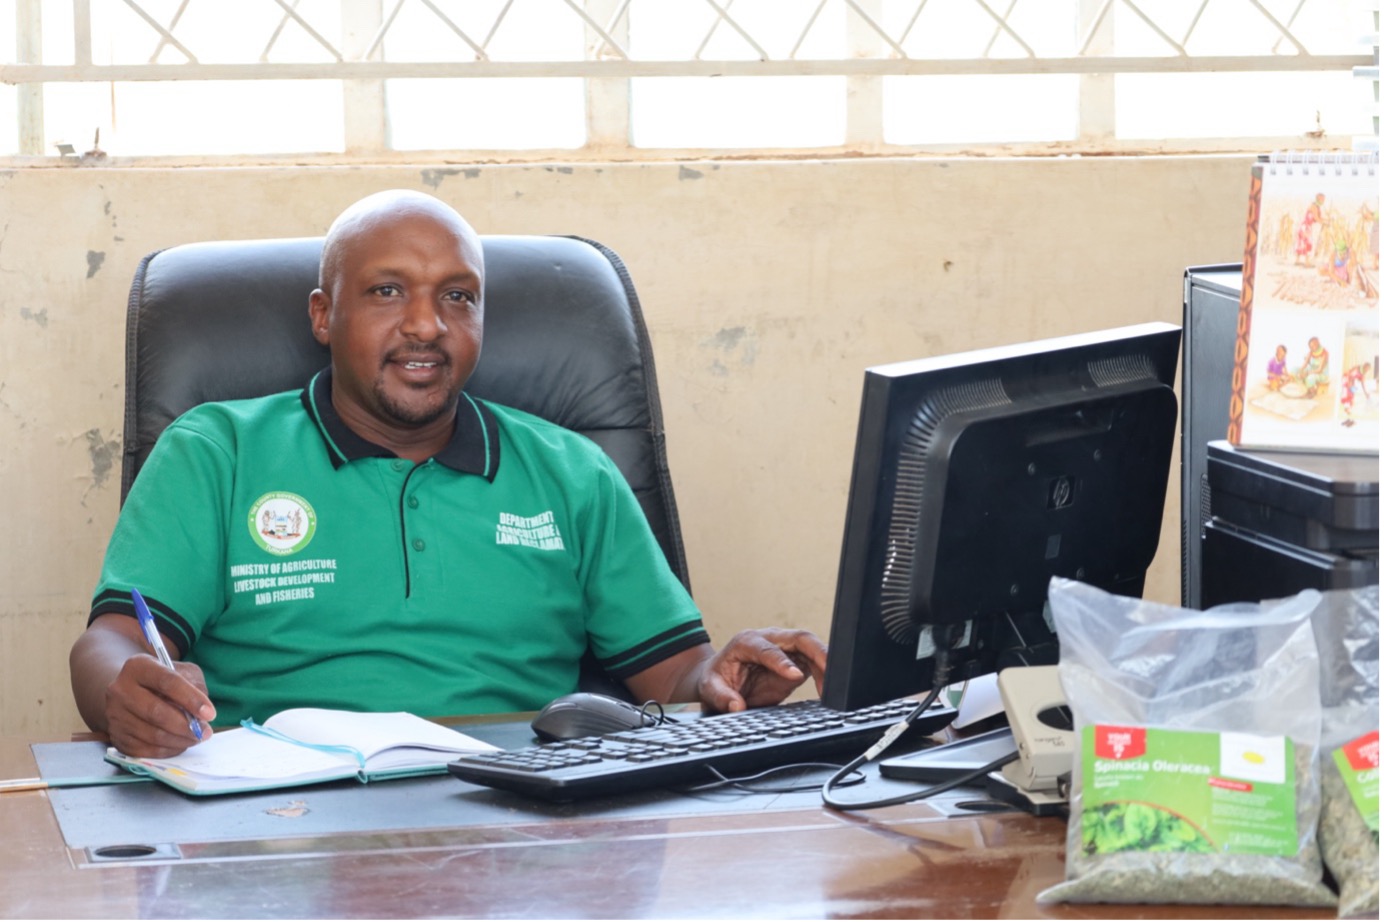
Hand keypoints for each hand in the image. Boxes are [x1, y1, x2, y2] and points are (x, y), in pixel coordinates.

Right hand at [103, 655, 214, 757]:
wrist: (130, 690)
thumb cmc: (163, 680)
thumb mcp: (182, 671)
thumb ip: (194, 685)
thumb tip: (201, 714)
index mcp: (138, 666)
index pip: (167, 682)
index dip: (191, 699)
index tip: (210, 714)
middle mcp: (120, 689)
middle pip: (156, 712)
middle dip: (186, 725)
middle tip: (205, 732)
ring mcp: (114, 714)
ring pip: (151, 734)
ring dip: (179, 740)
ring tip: (195, 737)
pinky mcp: (115, 735)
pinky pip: (144, 750)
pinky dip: (167, 750)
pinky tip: (179, 743)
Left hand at [697, 628, 827, 712]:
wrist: (721, 679)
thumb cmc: (715, 678)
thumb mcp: (709, 688)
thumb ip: (722, 696)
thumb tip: (736, 706)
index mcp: (746, 642)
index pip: (768, 648)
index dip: (782, 661)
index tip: (794, 676)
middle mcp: (769, 640)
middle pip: (798, 638)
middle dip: (817, 651)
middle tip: (829, 670)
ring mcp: (784, 650)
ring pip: (811, 648)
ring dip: (825, 665)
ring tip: (831, 689)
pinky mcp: (795, 662)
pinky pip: (814, 664)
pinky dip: (824, 675)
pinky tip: (827, 691)